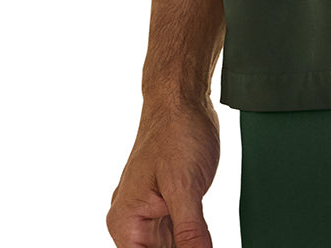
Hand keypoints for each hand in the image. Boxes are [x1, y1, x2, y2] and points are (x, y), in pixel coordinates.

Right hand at [106, 94, 219, 246]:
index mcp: (126, 221)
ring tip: (202, 239)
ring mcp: (150, 212)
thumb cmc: (176, 131)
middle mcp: (133, 221)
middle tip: (202, 243)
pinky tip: (203, 241)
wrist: (182, 97)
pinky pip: (178, 235)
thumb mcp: (184, 187)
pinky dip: (191, 242)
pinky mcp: (168, 205)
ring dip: (187, 247)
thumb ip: (190, 231)